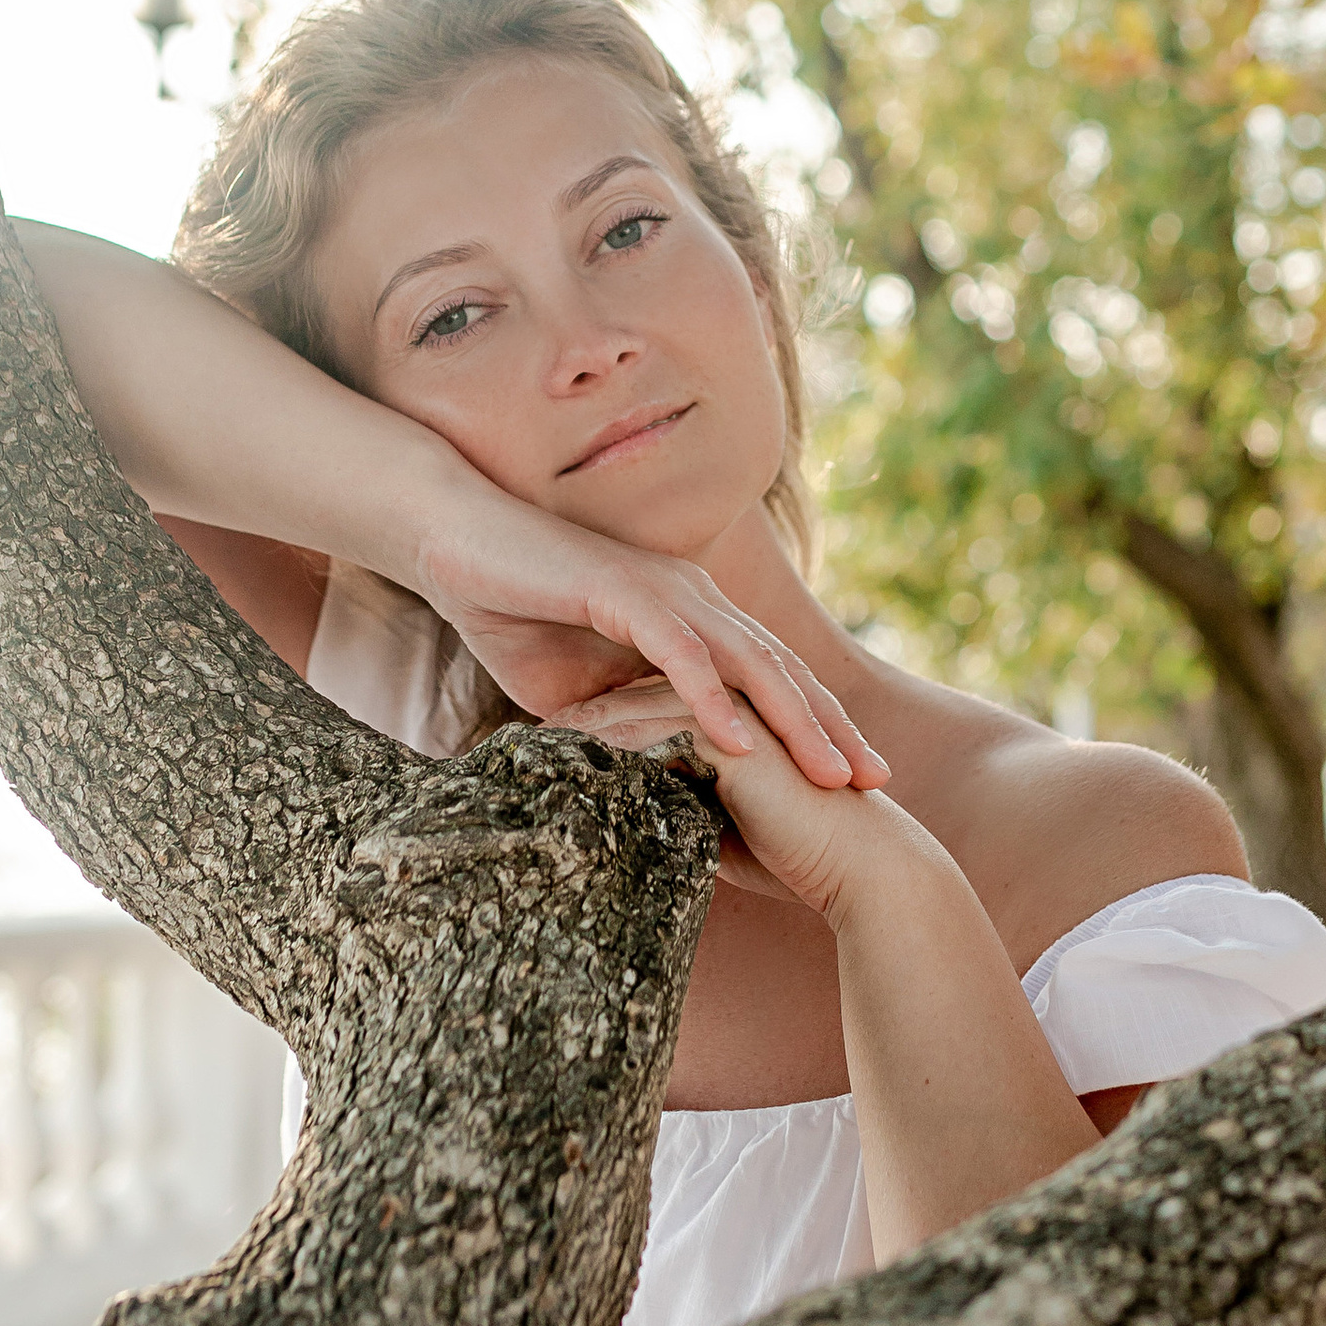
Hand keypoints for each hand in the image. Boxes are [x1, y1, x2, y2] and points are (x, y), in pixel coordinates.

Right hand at [412, 500, 886, 794]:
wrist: (452, 542)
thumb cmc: (512, 608)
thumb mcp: (578, 689)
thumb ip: (620, 723)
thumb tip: (642, 781)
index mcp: (692, 618)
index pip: (770, 679)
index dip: (816, 727)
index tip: (854, 782)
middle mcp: (693, 600)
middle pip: (781, 670)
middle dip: (832, 728)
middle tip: (873, 782)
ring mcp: (663, 592)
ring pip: (747, 663)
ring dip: (793, 722)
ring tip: (829, 775)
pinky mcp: (622, 592)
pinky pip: (679, 653)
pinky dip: (711, 699)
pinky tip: (737, 744)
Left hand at [547, 677, 914, 920]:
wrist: (861, 868)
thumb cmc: (798, 859)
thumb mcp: (720, 828)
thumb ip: (682, 811)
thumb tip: (628, 828)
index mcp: (732, 713)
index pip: (646, 701)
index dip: (595, 718)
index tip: (542, 740)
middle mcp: (732, 699)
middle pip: (633, 690)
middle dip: (575, 705)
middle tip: (516, 728)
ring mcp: (734, 710)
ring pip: (636, 703)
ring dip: (580, 722)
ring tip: (524, 743)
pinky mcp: (734, 734)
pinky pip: (654, 728)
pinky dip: (606, 742)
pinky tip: (561, 757)